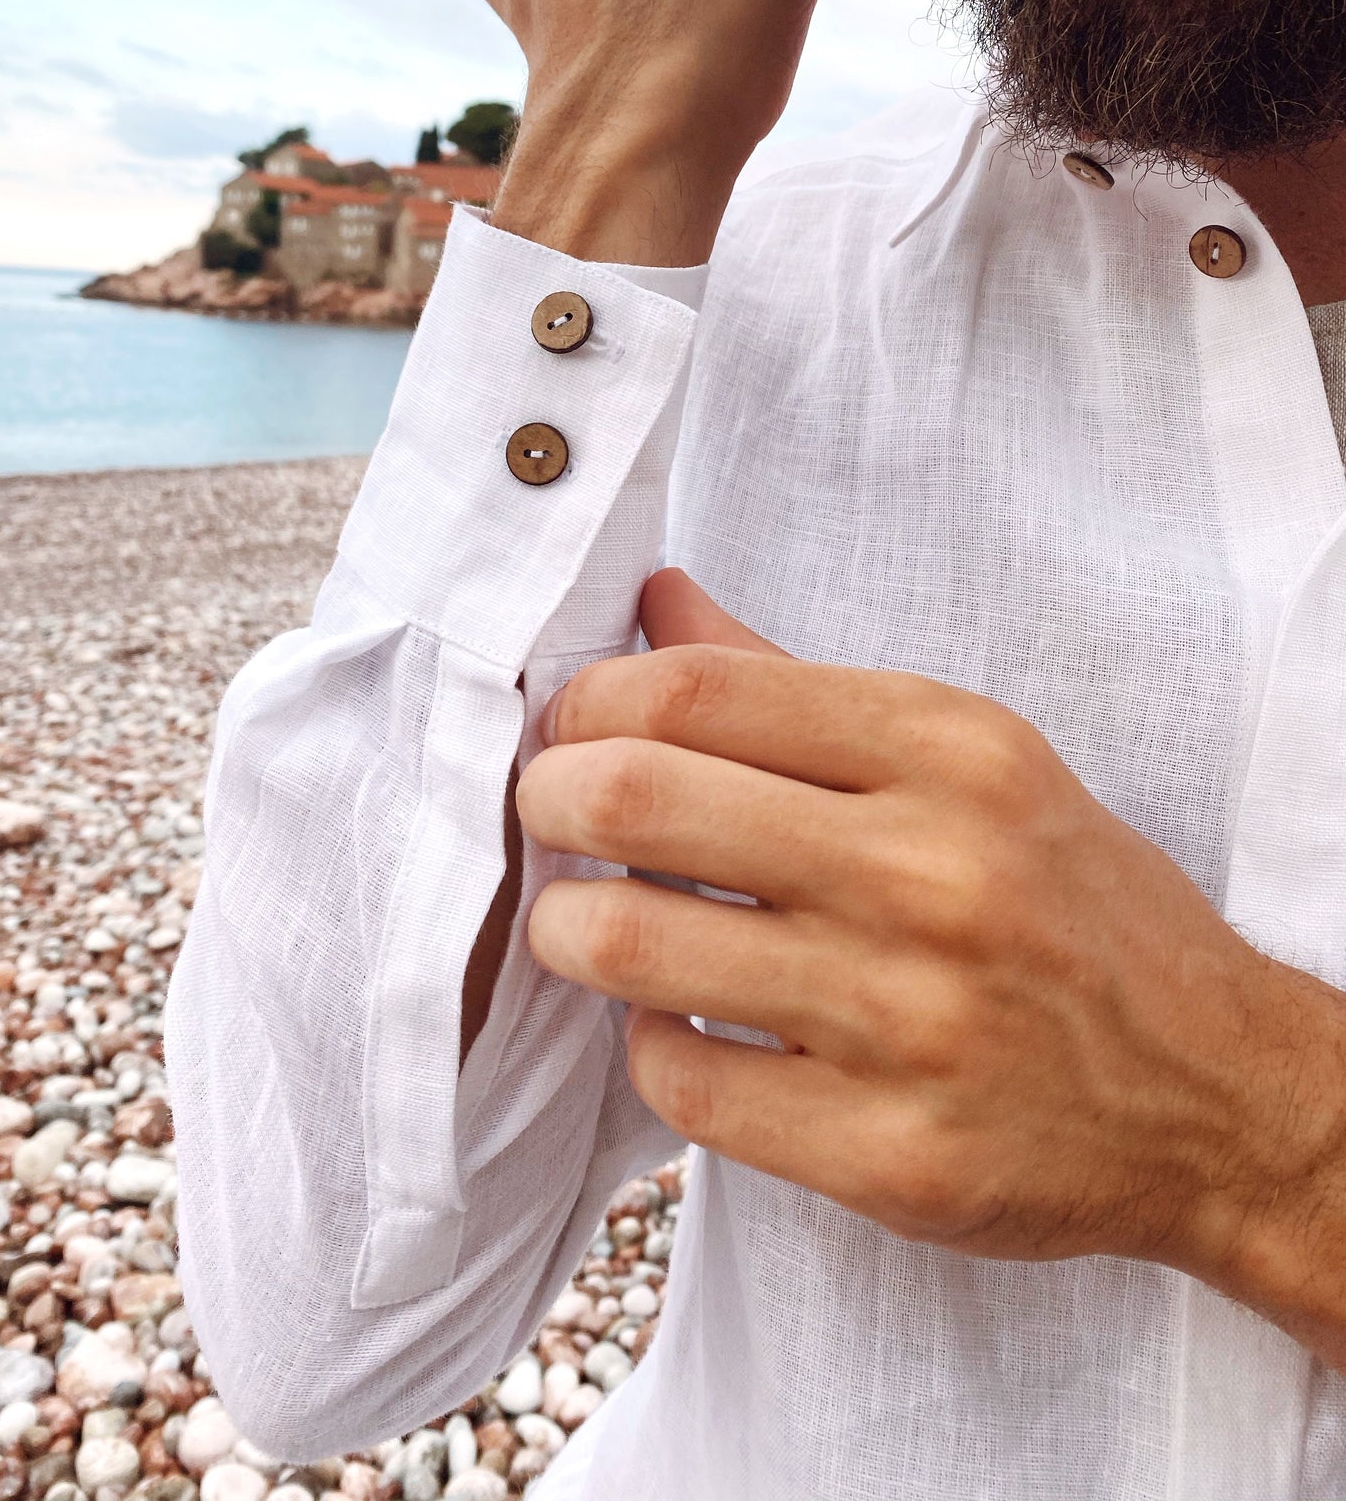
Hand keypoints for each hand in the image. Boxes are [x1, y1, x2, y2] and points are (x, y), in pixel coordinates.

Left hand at [519, 571, 1345, 1359]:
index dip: (588, 704)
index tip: (570, 730)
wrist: (1213, 1089)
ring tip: (582, 926)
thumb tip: (656, 604)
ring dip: (569, 932)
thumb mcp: (969, 758)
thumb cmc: (1067, 902)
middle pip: (638, 801)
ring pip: (633, 950)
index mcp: (946, 751)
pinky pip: (682, 1087)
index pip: (693, 691)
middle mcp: (930, 874)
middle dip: (547, 802)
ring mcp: (910, 1022)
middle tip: (547, 818)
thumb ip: (796, 686)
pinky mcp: (890, 1154)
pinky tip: (676, 1026)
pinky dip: (646, 1048)